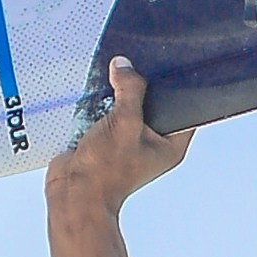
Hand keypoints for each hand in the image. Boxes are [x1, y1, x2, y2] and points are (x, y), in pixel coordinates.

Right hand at [46, 55, 193, 222]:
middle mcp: (153, 142)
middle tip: (138, 62)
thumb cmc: (105, 170)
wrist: (73, 194)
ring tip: (116, 70)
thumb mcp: (124, 122)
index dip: (177, 85)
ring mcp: (129, 141)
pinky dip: (103, 102)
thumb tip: (124, 65)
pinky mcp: (107, 139)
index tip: (169, 62)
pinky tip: (98, 87)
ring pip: (130, 107)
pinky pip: (109, 114)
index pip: (183, 107)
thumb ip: (130, 90)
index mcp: (170, 144)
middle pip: (155, 104)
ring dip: (121, 92)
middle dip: (144, 85)